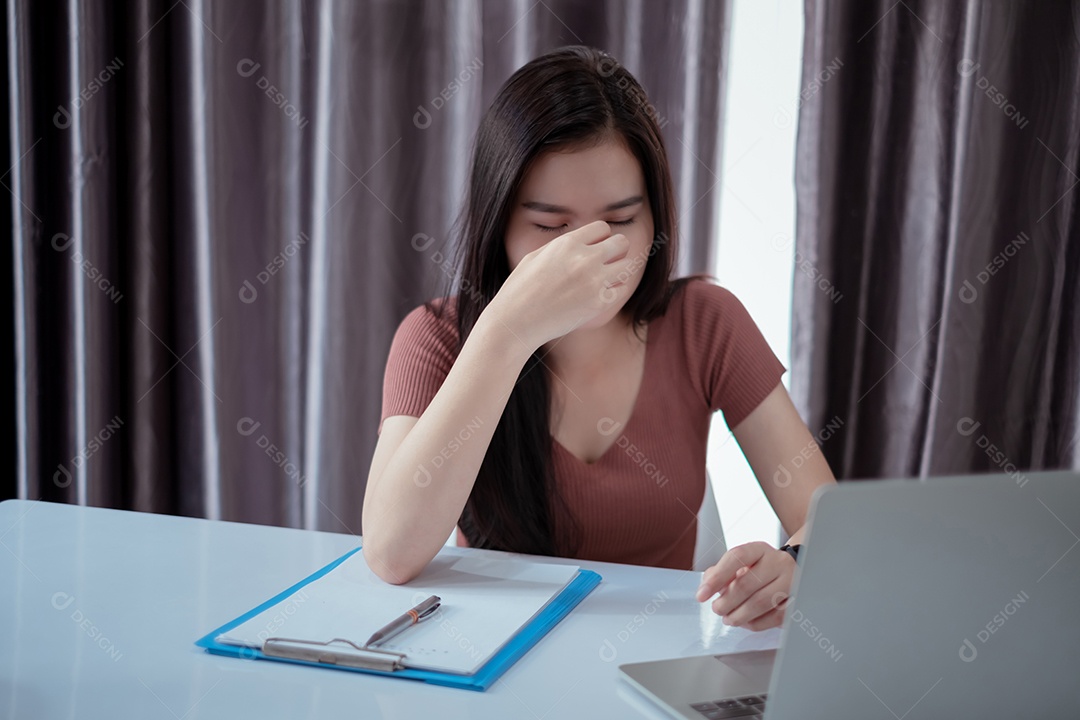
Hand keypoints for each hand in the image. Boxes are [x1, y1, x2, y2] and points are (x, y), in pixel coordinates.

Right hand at [486, 221, 632, 348]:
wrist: (516, 322)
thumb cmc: (520, 290)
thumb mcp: (535, 257)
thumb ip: (561, 247)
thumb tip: (579, 243)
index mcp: (567, 243)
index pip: (603, 227)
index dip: (600, 238)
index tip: (593, 249)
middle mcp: (584, 258)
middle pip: (621, 243)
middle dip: (616, 251)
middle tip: (606, 263)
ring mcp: (594, 281)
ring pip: (627, 266)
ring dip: (618, 271)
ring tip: (605, 280)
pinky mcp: (598, 303)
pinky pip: (622, 290)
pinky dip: (615, 292)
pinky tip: (601, 296)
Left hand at [695, 542, 795, 630]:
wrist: (792, 572)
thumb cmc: (760, 570)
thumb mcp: (741, 564)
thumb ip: (721, 572)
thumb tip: (707, 586)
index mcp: (760, 550)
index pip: (736, 557)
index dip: (717, 577)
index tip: (701, 595)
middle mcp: (778, 562)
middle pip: (747, 584)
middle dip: (726, 602)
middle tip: (717, 609)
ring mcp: (792, 581)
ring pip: (761, 602)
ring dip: (739, 615)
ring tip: (728, 619)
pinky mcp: (799, 600)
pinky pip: (775, 617)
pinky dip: (756, 623)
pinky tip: (746, 623)